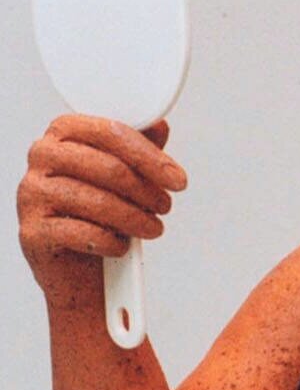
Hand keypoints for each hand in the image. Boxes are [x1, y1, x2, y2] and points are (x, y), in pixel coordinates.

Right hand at [17, 115, 185, 307]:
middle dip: (146, 191)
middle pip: (108, 168)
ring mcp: (32, 193)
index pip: (111, 132)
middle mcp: (42, 156)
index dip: (150, 157)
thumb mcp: (121, 175)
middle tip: (165, 206)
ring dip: (135, 219)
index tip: (177, 179)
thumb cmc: (96, 211)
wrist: (71, 263)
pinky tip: (120, 246)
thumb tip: (159, 126)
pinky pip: (83, 233)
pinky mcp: (33, 231)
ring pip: (99, 202)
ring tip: (152, 228)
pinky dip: (111, 242)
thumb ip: (136, 148)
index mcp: (64, 132)